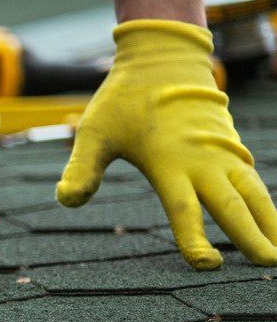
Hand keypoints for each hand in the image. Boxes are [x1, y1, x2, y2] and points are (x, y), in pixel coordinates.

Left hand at [58, 19, 276, 268]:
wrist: (163, 58)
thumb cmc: (123, 98)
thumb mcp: (93, 131)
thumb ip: (81, 168)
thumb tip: (66, 200)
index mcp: (168, 162)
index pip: (184, 209)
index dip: (194, 239)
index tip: (206, 264)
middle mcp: (201, 160)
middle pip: (231, 205)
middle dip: (249, 236)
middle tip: (266, 264)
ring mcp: (221, 153)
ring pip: (253, 192)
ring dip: (269, 221)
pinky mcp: (230, 147)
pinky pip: (253, 180)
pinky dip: (266, 203)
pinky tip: (272, 223)